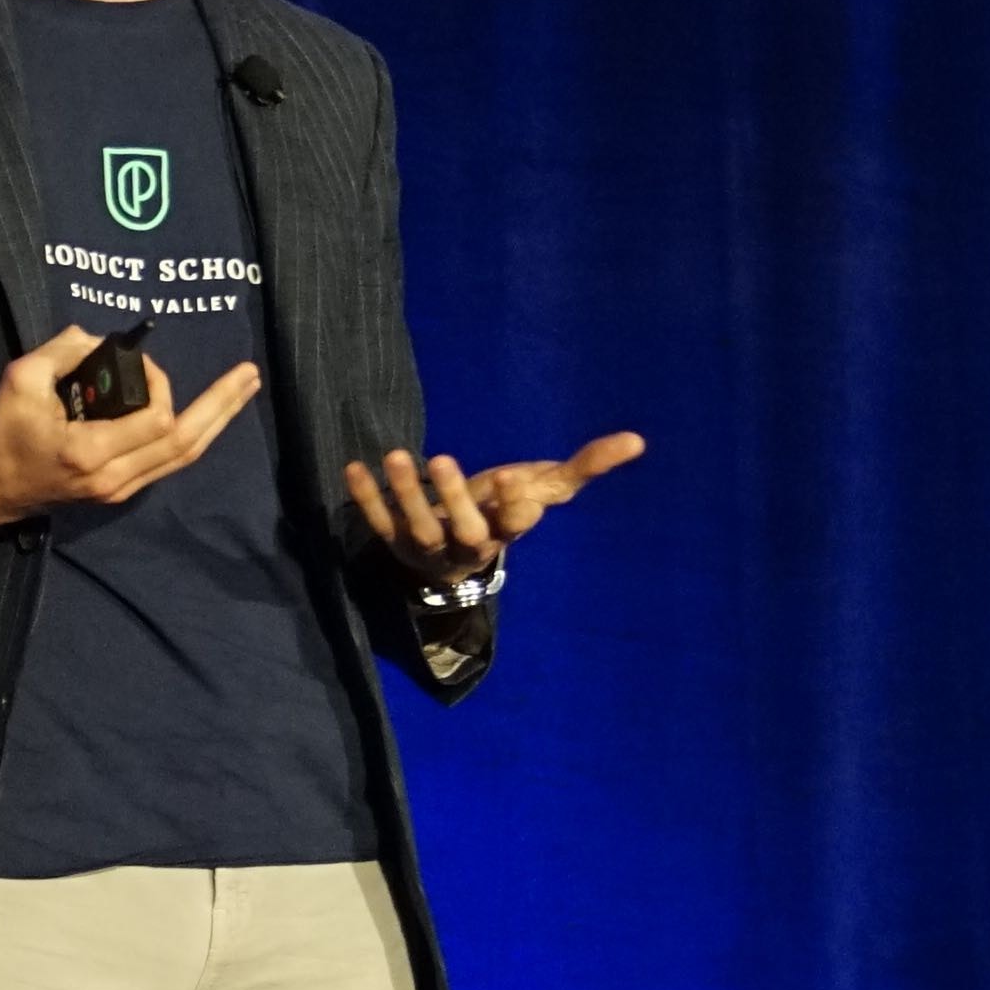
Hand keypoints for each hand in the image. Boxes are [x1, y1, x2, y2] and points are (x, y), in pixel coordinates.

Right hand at [0, 327, 265, 544]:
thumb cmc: (0, 433)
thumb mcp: (20, 379)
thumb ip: (62, 350)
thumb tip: (97, 338)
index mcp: (90, 452)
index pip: (155, 419)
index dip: (160, 384)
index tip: (138, 361)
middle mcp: (113, 478)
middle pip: (185, 443)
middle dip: (220, 405)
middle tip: (249, 374)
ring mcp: (119, 490)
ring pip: (183, 457)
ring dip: (216, 422)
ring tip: (242, 391)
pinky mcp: (118, 491)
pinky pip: (167, 463)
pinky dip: (191, 435)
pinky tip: (208, 415)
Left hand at [339, 432, 644, 583]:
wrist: (456, 549)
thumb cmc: (505, 508)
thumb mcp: (544, 486)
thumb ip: (585, 466)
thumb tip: (636, 440)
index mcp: (508, 530)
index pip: (517, 525)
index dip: (516, 506)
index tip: (515, 481)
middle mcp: (470, 545)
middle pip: (465, 532)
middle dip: (455, 499)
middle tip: (444, 459)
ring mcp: (431, 548)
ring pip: (419, 530)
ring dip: (405, 495)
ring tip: (396, 456)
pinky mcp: (397, 541)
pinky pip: (379, 523)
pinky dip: (366, 498)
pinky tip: (353, 468)